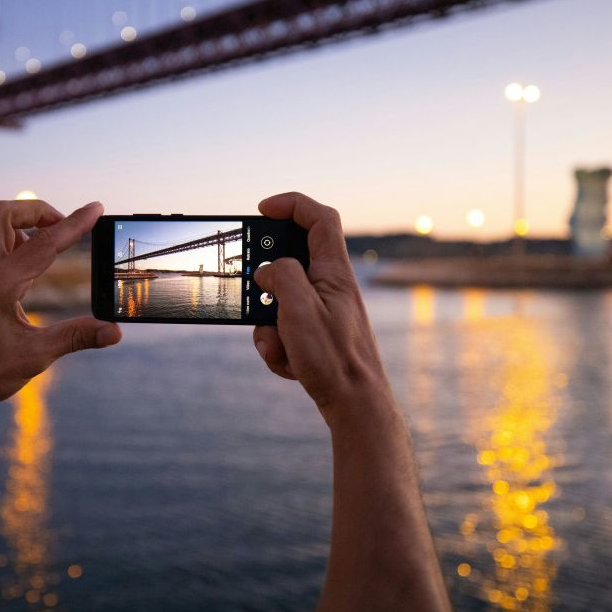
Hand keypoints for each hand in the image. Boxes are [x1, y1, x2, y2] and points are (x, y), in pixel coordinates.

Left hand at [0, 199, 120, 413]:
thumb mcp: (35, 357)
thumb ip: (76, 337)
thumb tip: (114, 331)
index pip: (44, 243)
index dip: (75, 224)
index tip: (97, 208)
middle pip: (5, 213)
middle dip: (38, 211)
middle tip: (65, 227)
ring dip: (24, 224)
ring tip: (50, 245)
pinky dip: (14, 241)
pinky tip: (30, 267)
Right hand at [252, 192, 390, 424]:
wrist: (356, 406)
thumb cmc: (334, 358)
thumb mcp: (299, 309)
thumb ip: (280, 276)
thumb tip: (267, 271)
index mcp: (333, 271)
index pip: (318, 218)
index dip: (291, 205)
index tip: (262, 209)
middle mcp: (331, 286)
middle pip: (290, 261)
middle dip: (266, 282)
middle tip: (255, 295)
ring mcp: (324, 310)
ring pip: (281, 301)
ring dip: (269, 324)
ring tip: (279, 347)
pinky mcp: (317, 334)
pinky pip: (285, 328)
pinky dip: (279, 346)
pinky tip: (290, 365)